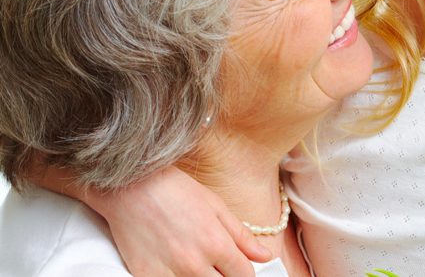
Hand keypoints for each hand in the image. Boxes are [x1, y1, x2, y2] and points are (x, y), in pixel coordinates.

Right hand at [84, 167, 272, 276]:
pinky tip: (178, 269)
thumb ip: (242, 236)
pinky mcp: (145, 276)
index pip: (244, 276)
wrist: (130, 186)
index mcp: (217, 244)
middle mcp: (194, 263)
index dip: (245, 273)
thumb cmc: (176, 191)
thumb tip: (265, 256)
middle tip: (218, 266)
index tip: (239, 269)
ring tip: (199, 266)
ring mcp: (168, 273)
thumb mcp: (216, 207)